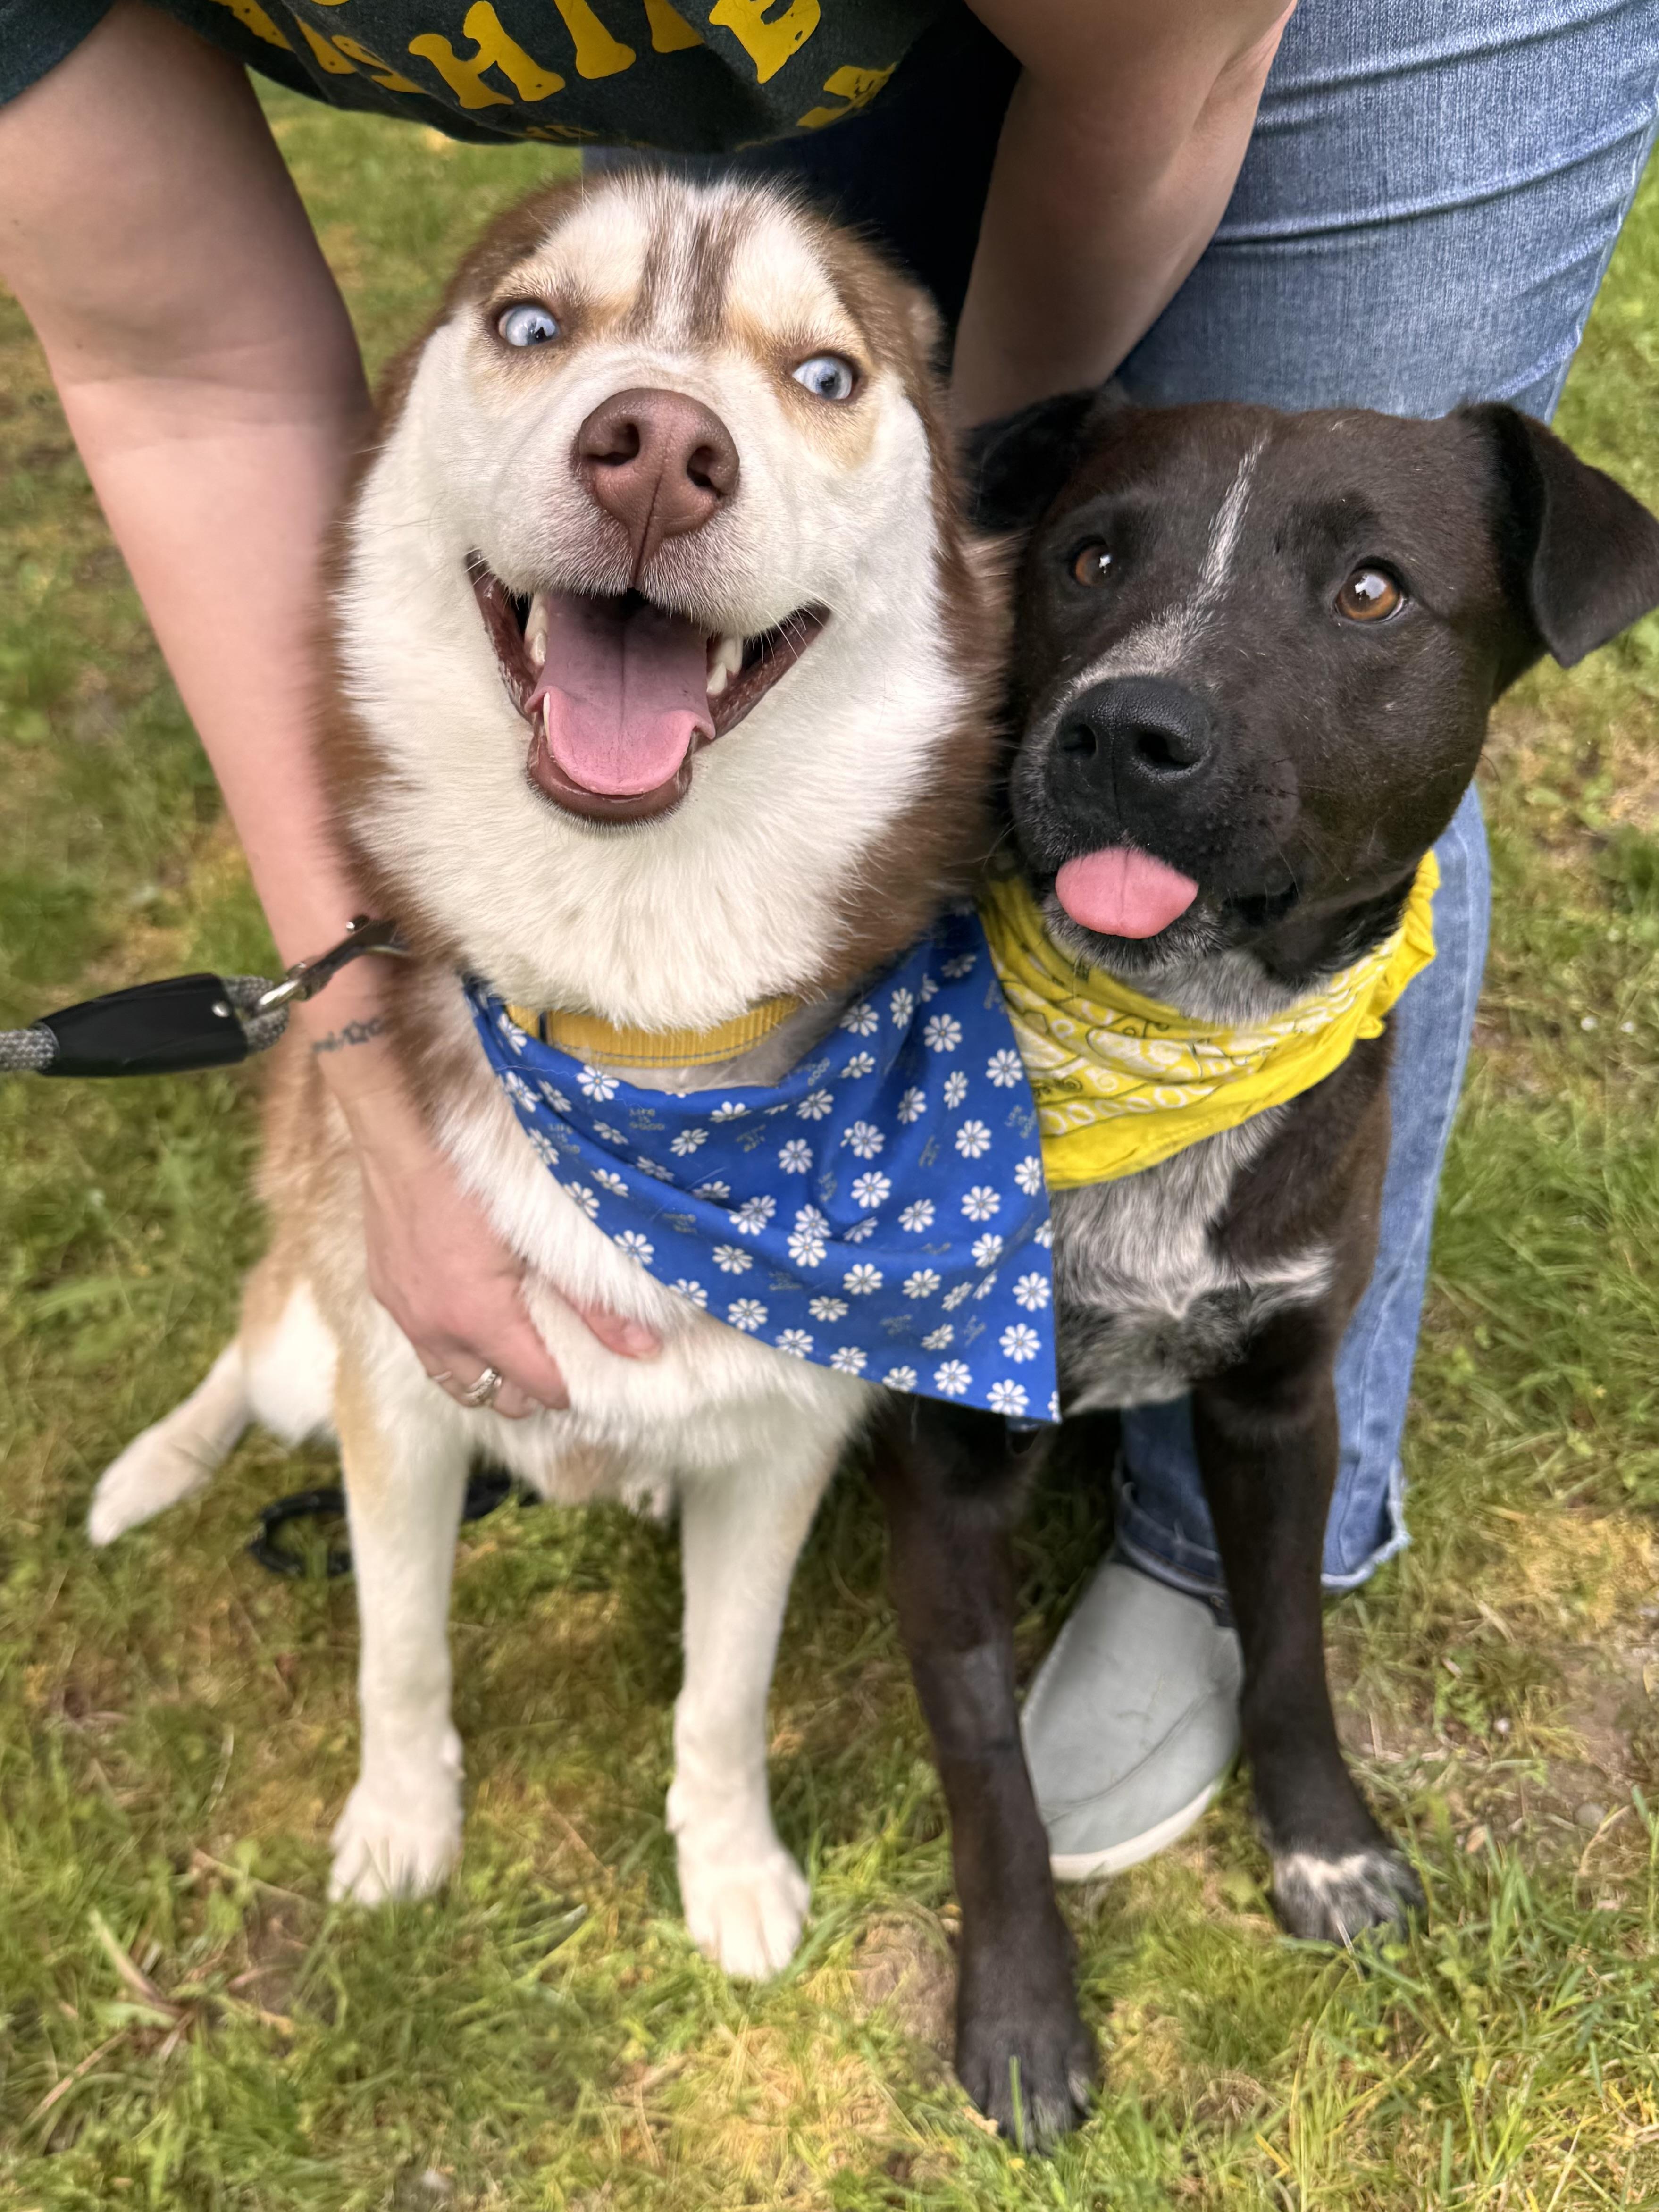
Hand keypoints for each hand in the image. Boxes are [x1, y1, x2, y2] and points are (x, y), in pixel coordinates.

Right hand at [338, 1049, 658, 1420]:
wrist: (403, 1133)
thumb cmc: (478, 1176)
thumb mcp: (545, 1236)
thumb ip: (594, 1300)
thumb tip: (643, 1348)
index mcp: (479, 1319)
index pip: (537, 1386)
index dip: (572, 1387)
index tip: (595, 1375)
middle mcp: (436, 1330)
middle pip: (492, 1396)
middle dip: (529, 1391)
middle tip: (561, 1365)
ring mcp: (405, 1313)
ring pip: (451, 1379)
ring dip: (487, 1376)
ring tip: (519, 1355)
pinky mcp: (386, 1292)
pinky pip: (423, 1346)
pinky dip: (454, 1349)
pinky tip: (474, 1322)